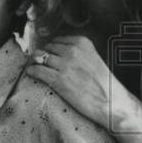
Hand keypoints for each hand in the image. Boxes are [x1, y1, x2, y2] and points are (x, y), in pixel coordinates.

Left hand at [26, 35, 141, 133]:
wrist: (111, 102)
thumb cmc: (105, 84)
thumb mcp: (94, 59)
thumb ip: (79, 54)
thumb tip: (59, 54)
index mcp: (82, 43)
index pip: (58, 40)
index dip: (52, 48)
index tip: (50, 54)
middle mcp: (73, 51)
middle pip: (48, 48)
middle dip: (43, 54)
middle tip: (41, 63)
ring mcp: (64, 65)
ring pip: (40, 57)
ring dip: (35, 62)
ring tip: (34, 67)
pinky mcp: (58, 80)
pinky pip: (37, 70)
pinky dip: (32, 71)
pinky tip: (30, 73)